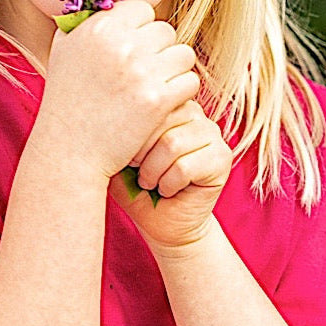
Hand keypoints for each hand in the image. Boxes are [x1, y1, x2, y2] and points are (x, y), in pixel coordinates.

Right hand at [34, 0, 200, 181]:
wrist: (69, 150)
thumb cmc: (67, 96)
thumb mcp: (71, 46)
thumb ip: (101, 11)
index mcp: (99, 26)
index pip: (143, 8)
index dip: (139, 30)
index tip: (128, 52)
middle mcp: (120, 44)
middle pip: (166, 30)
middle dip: (159, 51)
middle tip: (141, 74)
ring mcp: (140, 71)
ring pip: (183, 53)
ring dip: (174, 70)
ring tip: (154, 87)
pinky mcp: (157, 99)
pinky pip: (189, 81)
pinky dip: (180, 93)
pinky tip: (161, 104)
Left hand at [110, 100, 232, 251]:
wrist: (163, 224)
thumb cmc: (136, 186)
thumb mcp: (118, 155)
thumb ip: (116, 130)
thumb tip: (103, 109)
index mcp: (169, 102)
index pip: (147, 101)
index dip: (132, 132)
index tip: (126, 155)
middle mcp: (194, 111)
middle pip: (160, 119)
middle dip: (141, 153)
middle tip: (137, 171)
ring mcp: (212, 132)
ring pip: (172, 144)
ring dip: (153, 172)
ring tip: (150, 182)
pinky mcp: (222, 158)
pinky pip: (185, 166)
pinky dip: (168, 184)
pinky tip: (167, 190)